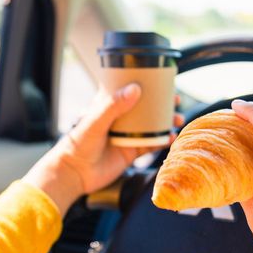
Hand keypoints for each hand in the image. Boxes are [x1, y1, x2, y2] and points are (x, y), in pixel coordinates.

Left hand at [24, 83, 183, 215]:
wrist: (75, 175)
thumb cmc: (77, 145)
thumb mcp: (95, 122)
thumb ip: (113, 106)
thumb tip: (135, 89)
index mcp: (109, 105)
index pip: (127, 88)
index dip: (144, 82)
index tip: (160, 78)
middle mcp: (120, 118)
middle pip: (145, 106)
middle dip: (162, 102)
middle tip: (175, 99)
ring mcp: (127, 135)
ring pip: (152, 124)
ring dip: (166, 121)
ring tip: (177, 119)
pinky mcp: (132, 152)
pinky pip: (151, 144)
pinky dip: (163, 140)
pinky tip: (171, 137)